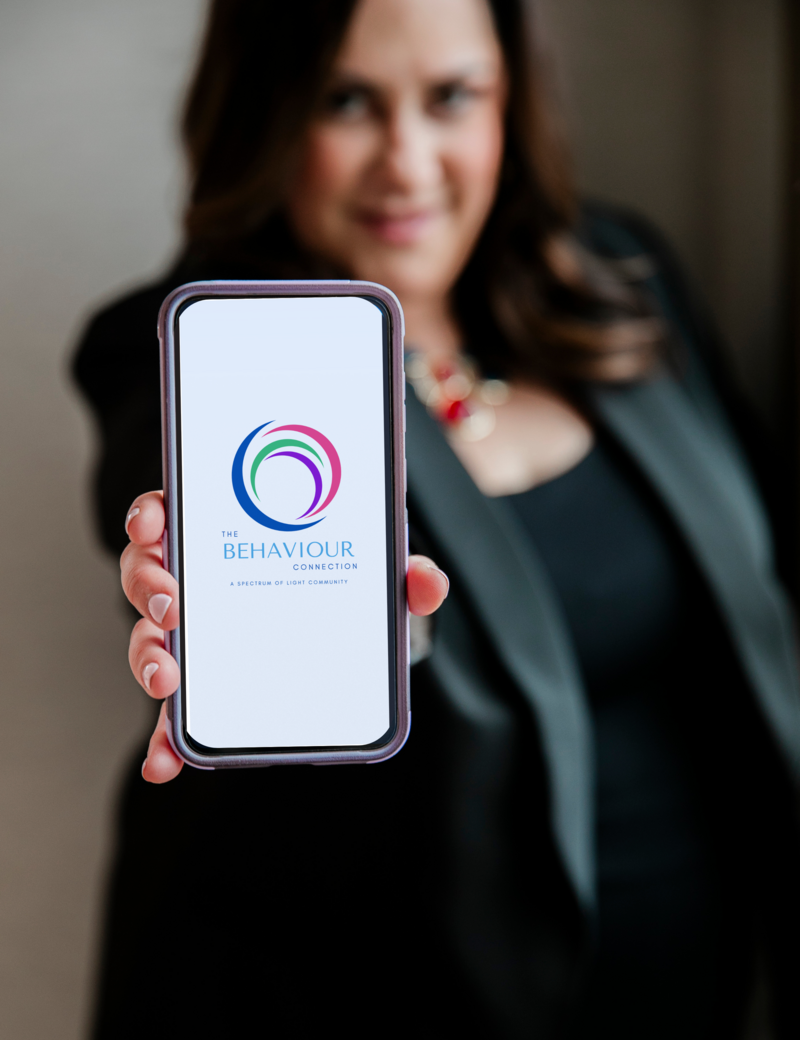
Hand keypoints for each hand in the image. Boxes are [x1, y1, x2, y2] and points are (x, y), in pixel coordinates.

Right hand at [122, 491, 449, 783]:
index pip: (175, 512)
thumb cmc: (350, 589)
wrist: (358, 639)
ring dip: (148, 657)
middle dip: (148, 586)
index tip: (156, 521)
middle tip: (173, 606)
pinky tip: (165, 762)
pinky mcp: (209, 688)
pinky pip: (175, 713)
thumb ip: (407, 574)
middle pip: (148, 572)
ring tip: (169, 679)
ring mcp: (200, 636)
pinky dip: (165, 738)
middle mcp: (202, 582)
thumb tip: (427, 585)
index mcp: (231, 537)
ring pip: (151, 638)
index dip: (152, 513)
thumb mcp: (379, 575)